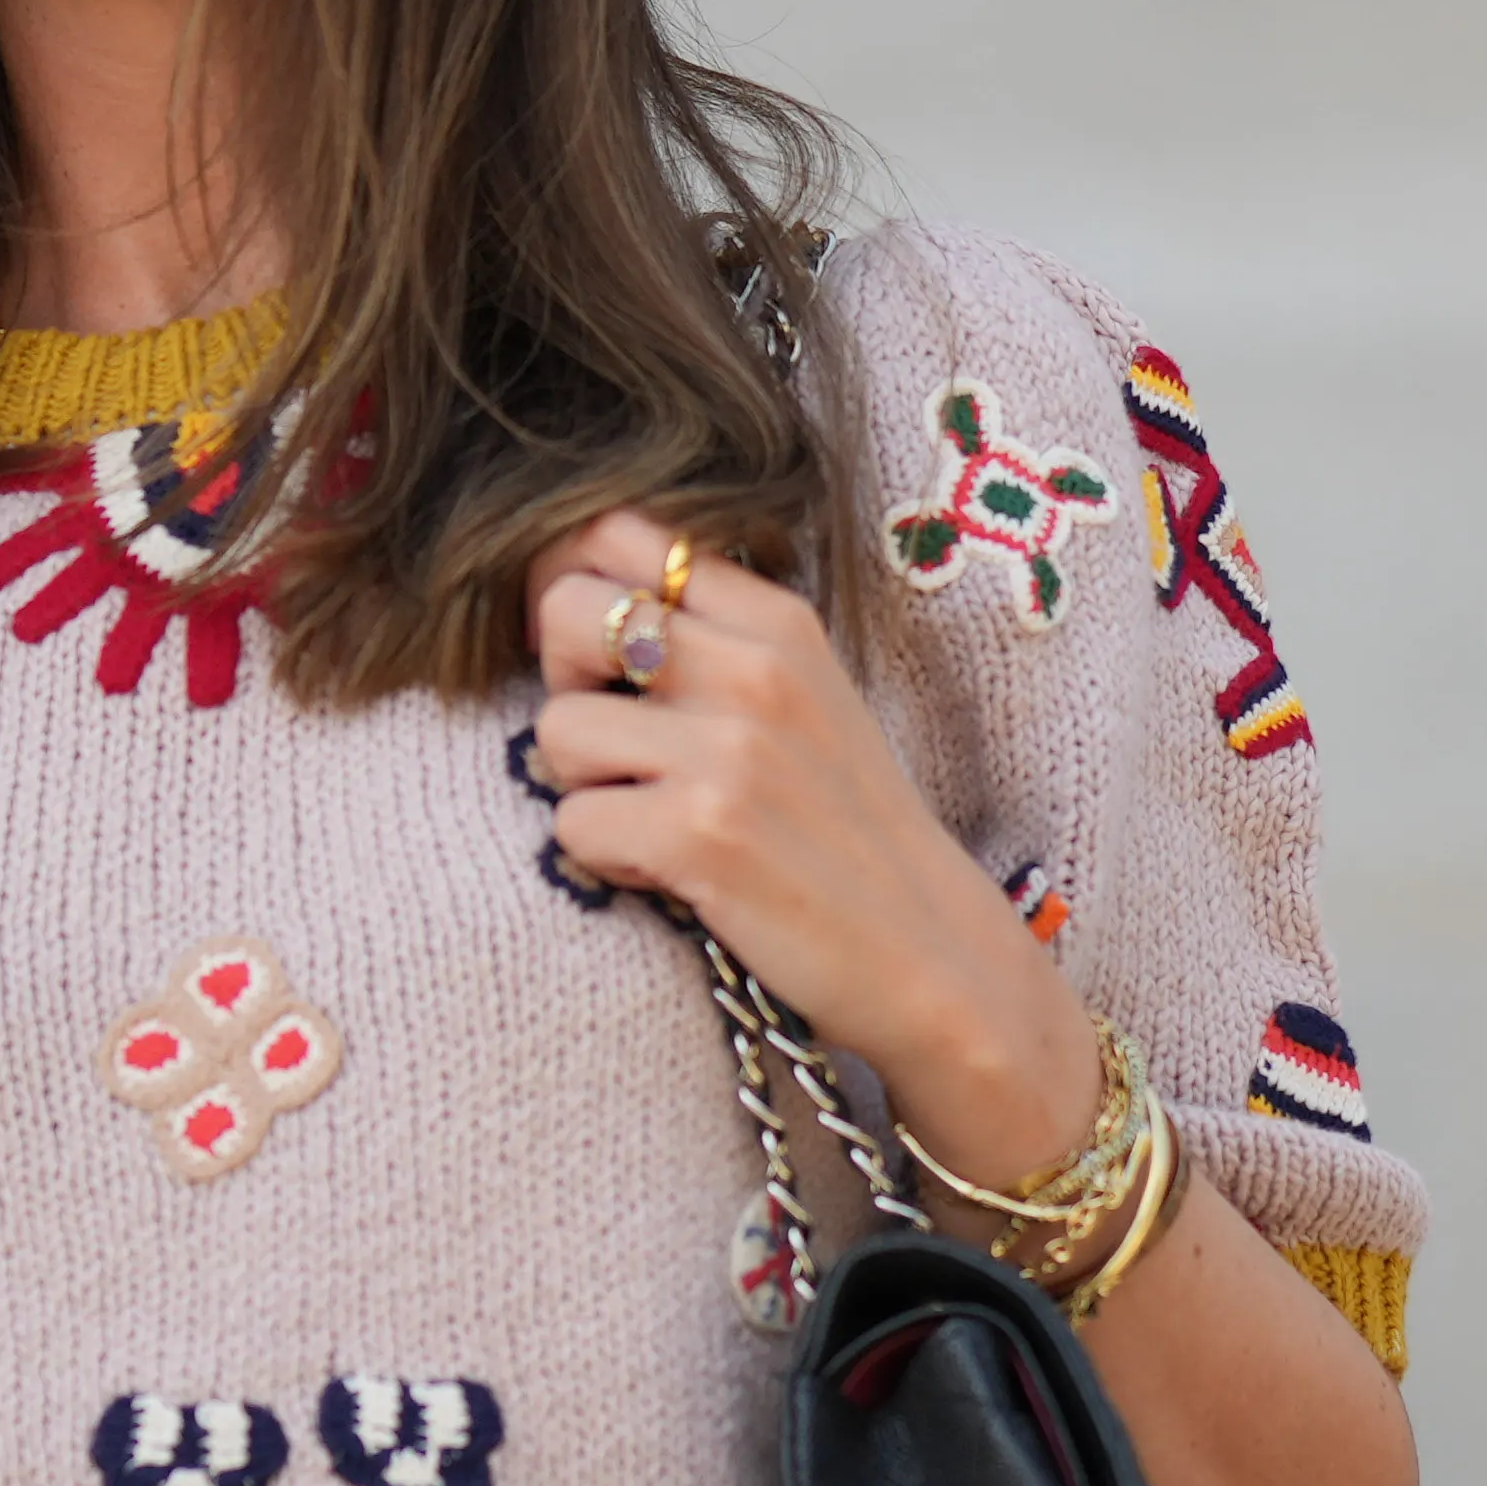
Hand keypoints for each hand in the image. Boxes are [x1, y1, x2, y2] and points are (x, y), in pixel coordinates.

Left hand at [520, 513, 1096, 1183]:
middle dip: (564, 684)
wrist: (929, 951)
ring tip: (653, 822)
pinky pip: (573, 824)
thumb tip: (575, 604)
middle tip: (615, 746)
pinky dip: (604, 860)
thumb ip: (715, 640)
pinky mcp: (703, 834)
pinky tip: (668, 874)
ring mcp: (729, 750)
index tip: (587, 656)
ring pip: (556, 729)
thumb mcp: (806, 696)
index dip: (568, 585)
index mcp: (777, 619)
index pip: (617, 534)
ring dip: (584, 788)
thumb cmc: (848, 832)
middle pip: (566, 611)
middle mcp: (754, 667)